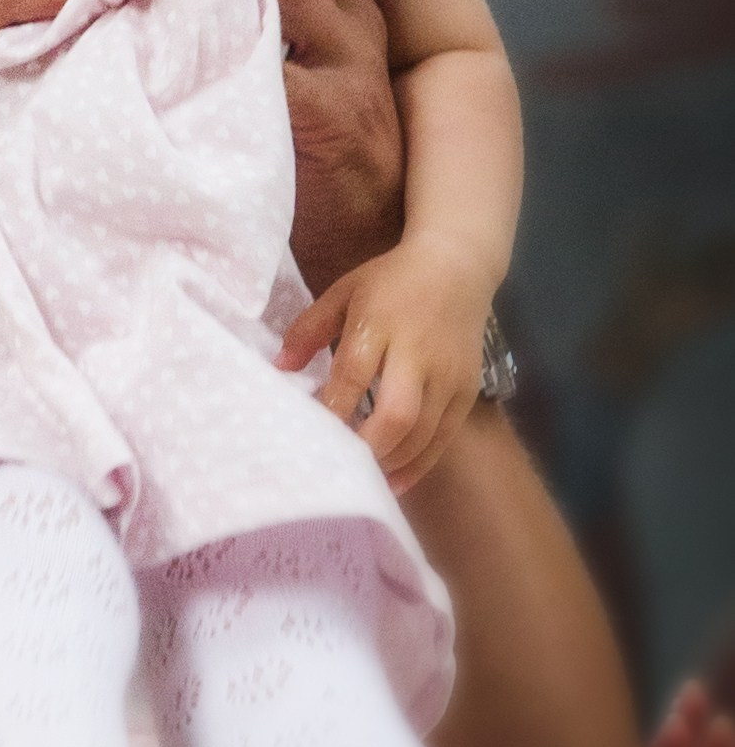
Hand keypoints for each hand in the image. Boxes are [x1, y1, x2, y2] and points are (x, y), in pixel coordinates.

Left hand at [191, 0, 404, 296]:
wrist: (366, 264)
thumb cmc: (310, 161)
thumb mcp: (301, 72)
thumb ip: (269, 14)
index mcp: (355, 5)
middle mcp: (360, 27)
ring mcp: (345, 75)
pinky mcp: (320, 127)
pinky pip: (265, 66)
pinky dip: (215, 35)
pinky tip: (161, 14)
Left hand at [277, 233, 487, 490]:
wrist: (458, 266)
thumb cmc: (391, 281)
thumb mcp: (343, 292)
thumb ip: (308, 330)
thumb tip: (279, 369)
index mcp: (380, 324)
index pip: (353, 375)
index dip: (332, 410)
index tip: (308, 434)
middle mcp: (418, 353)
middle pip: (396, 414)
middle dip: (365, 447)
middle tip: (336, 468)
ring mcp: (448, 375)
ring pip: (422, 433)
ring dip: (389, 462)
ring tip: (360, 480)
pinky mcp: (468, 389)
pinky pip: (444, 437)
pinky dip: (418, 464)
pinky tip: (393, 480)